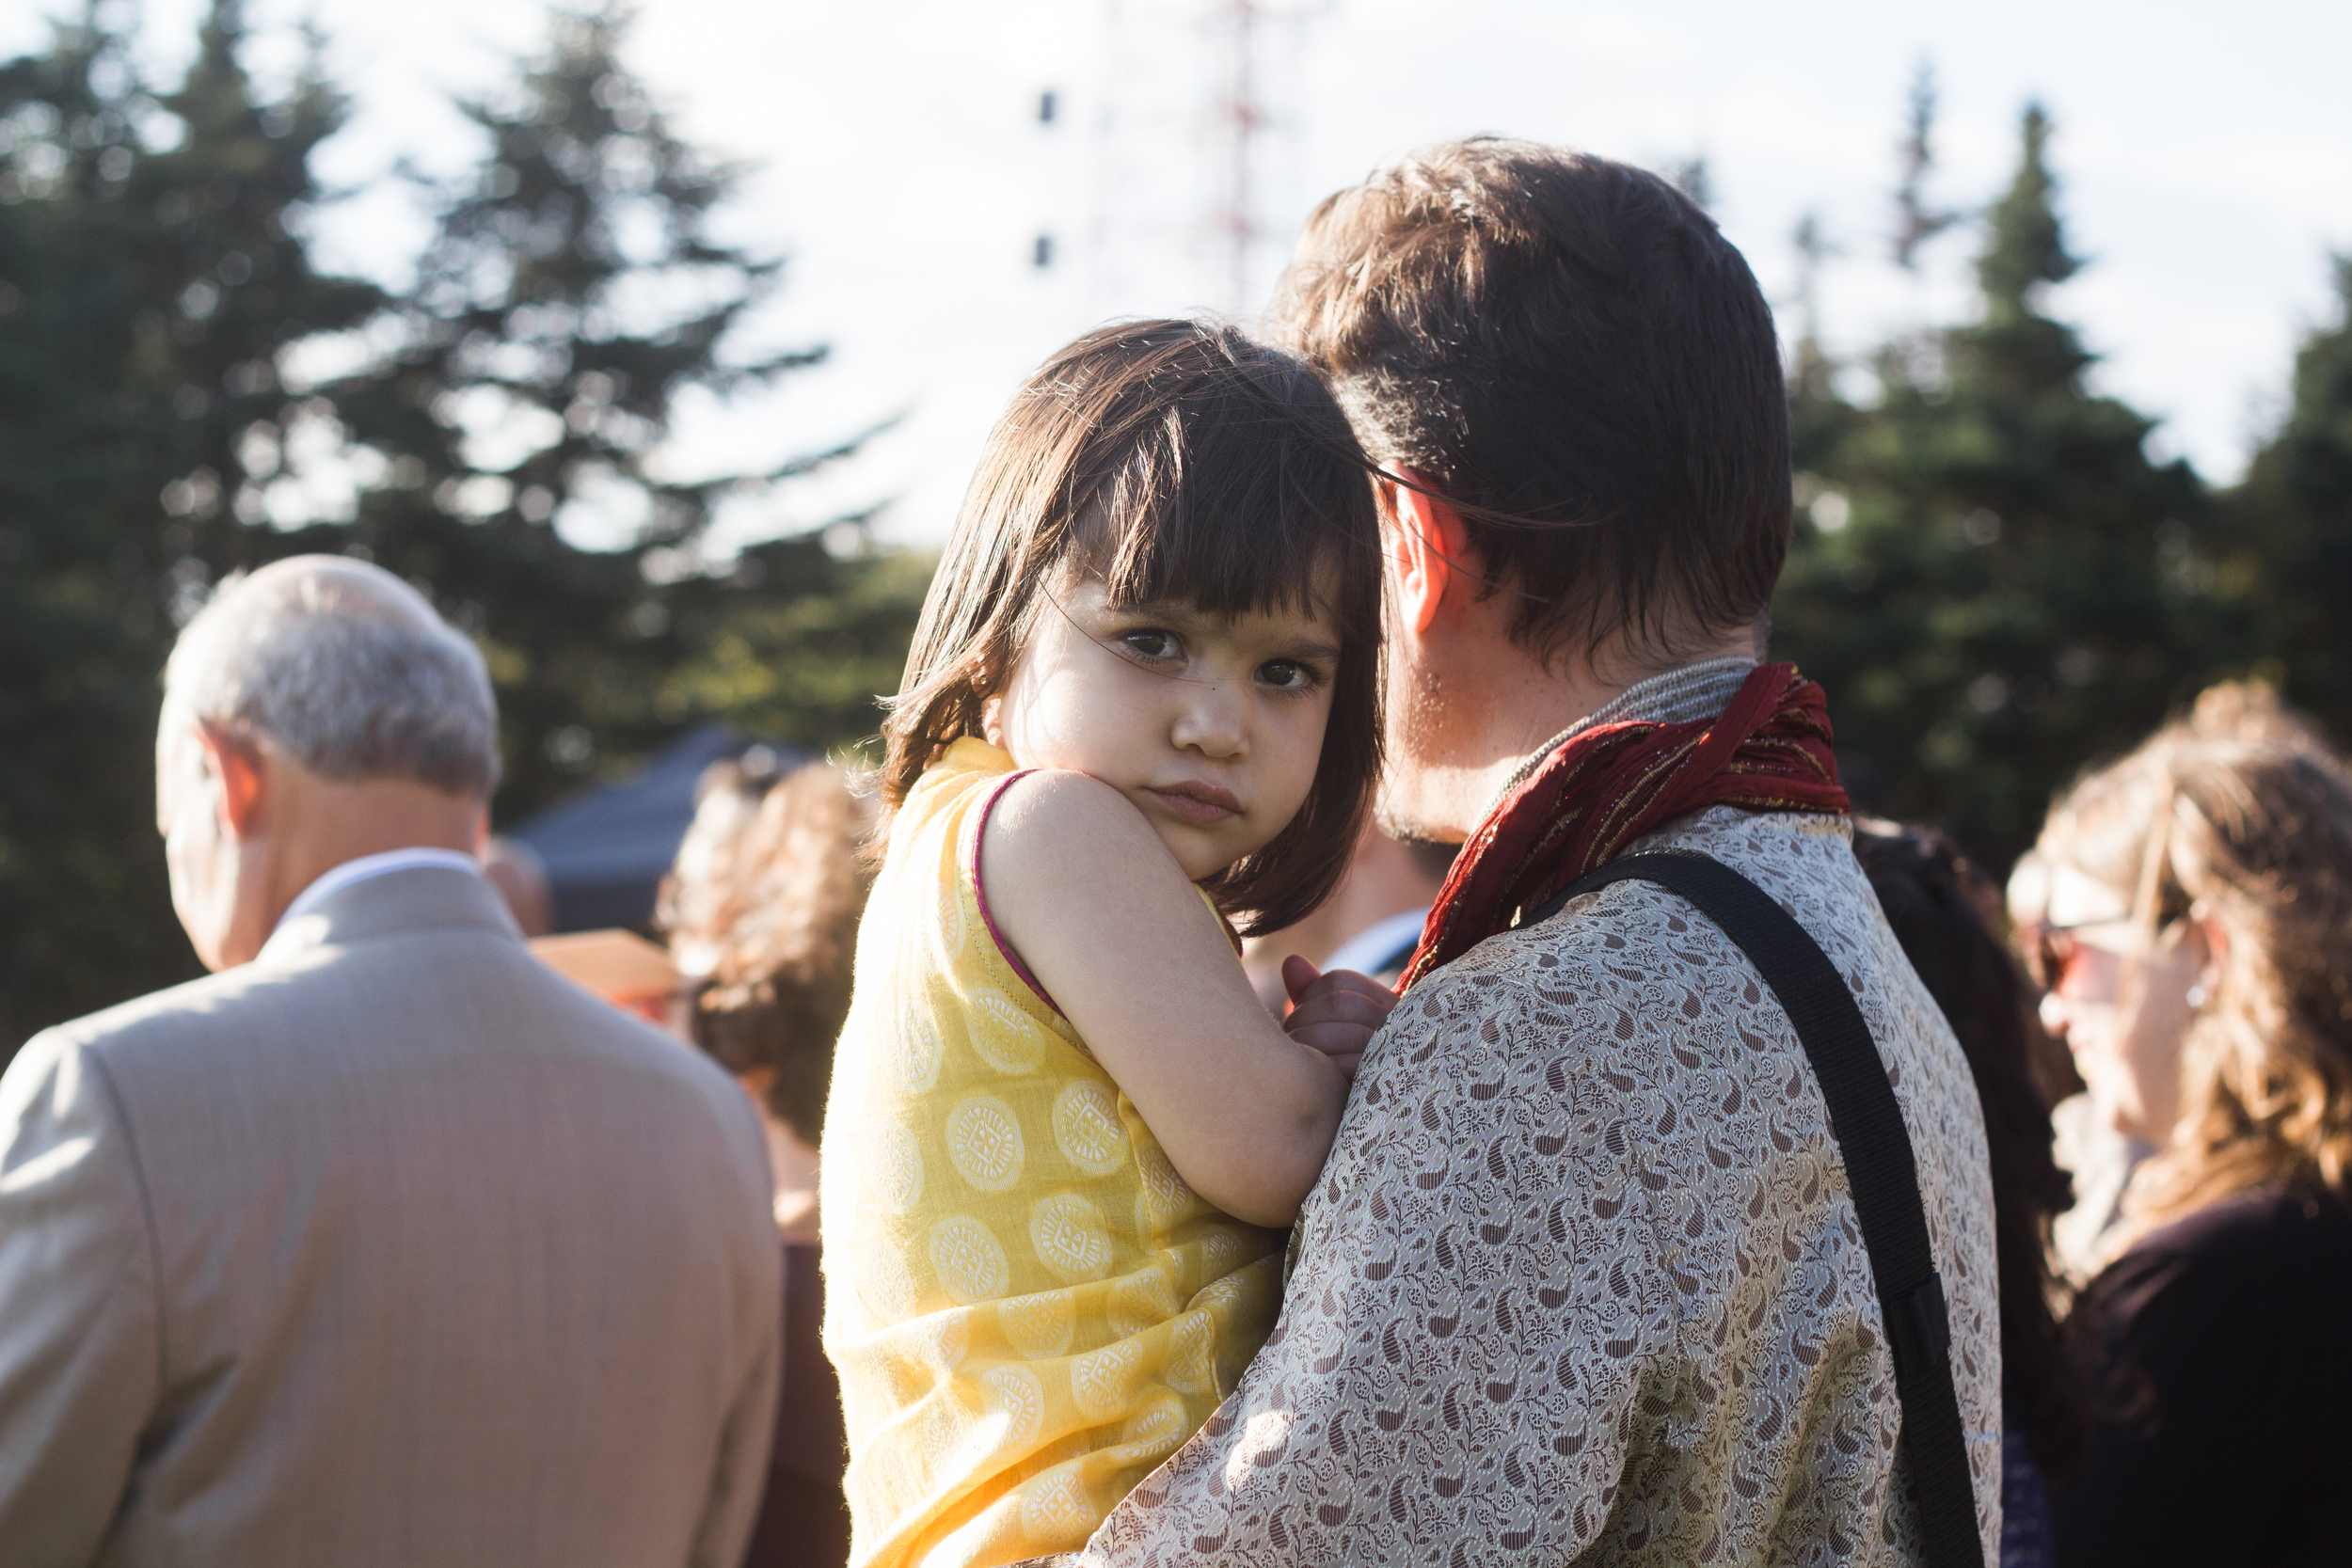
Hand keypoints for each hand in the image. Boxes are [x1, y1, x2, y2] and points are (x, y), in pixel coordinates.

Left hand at [1281, 955, 1398, 1081]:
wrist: (1375, 1124)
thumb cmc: (1345, 1074)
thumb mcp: (1331, 1029)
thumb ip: (1311, 995)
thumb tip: (1290, 961)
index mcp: (1387, 1007)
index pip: (1339, 982)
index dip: (1309, 996)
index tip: (1299, 1018)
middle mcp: (1398, 1025)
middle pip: (1338, 1003)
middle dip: (1303, 1022)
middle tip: (1290, 1045)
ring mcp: (1396, 1053)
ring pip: (1341, 1030)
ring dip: (1308, 1047)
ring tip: (1299, 1063)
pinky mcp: (1386, 1083)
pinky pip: (1346, 1065)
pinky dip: (1323, 1070)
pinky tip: (1314, 1081)